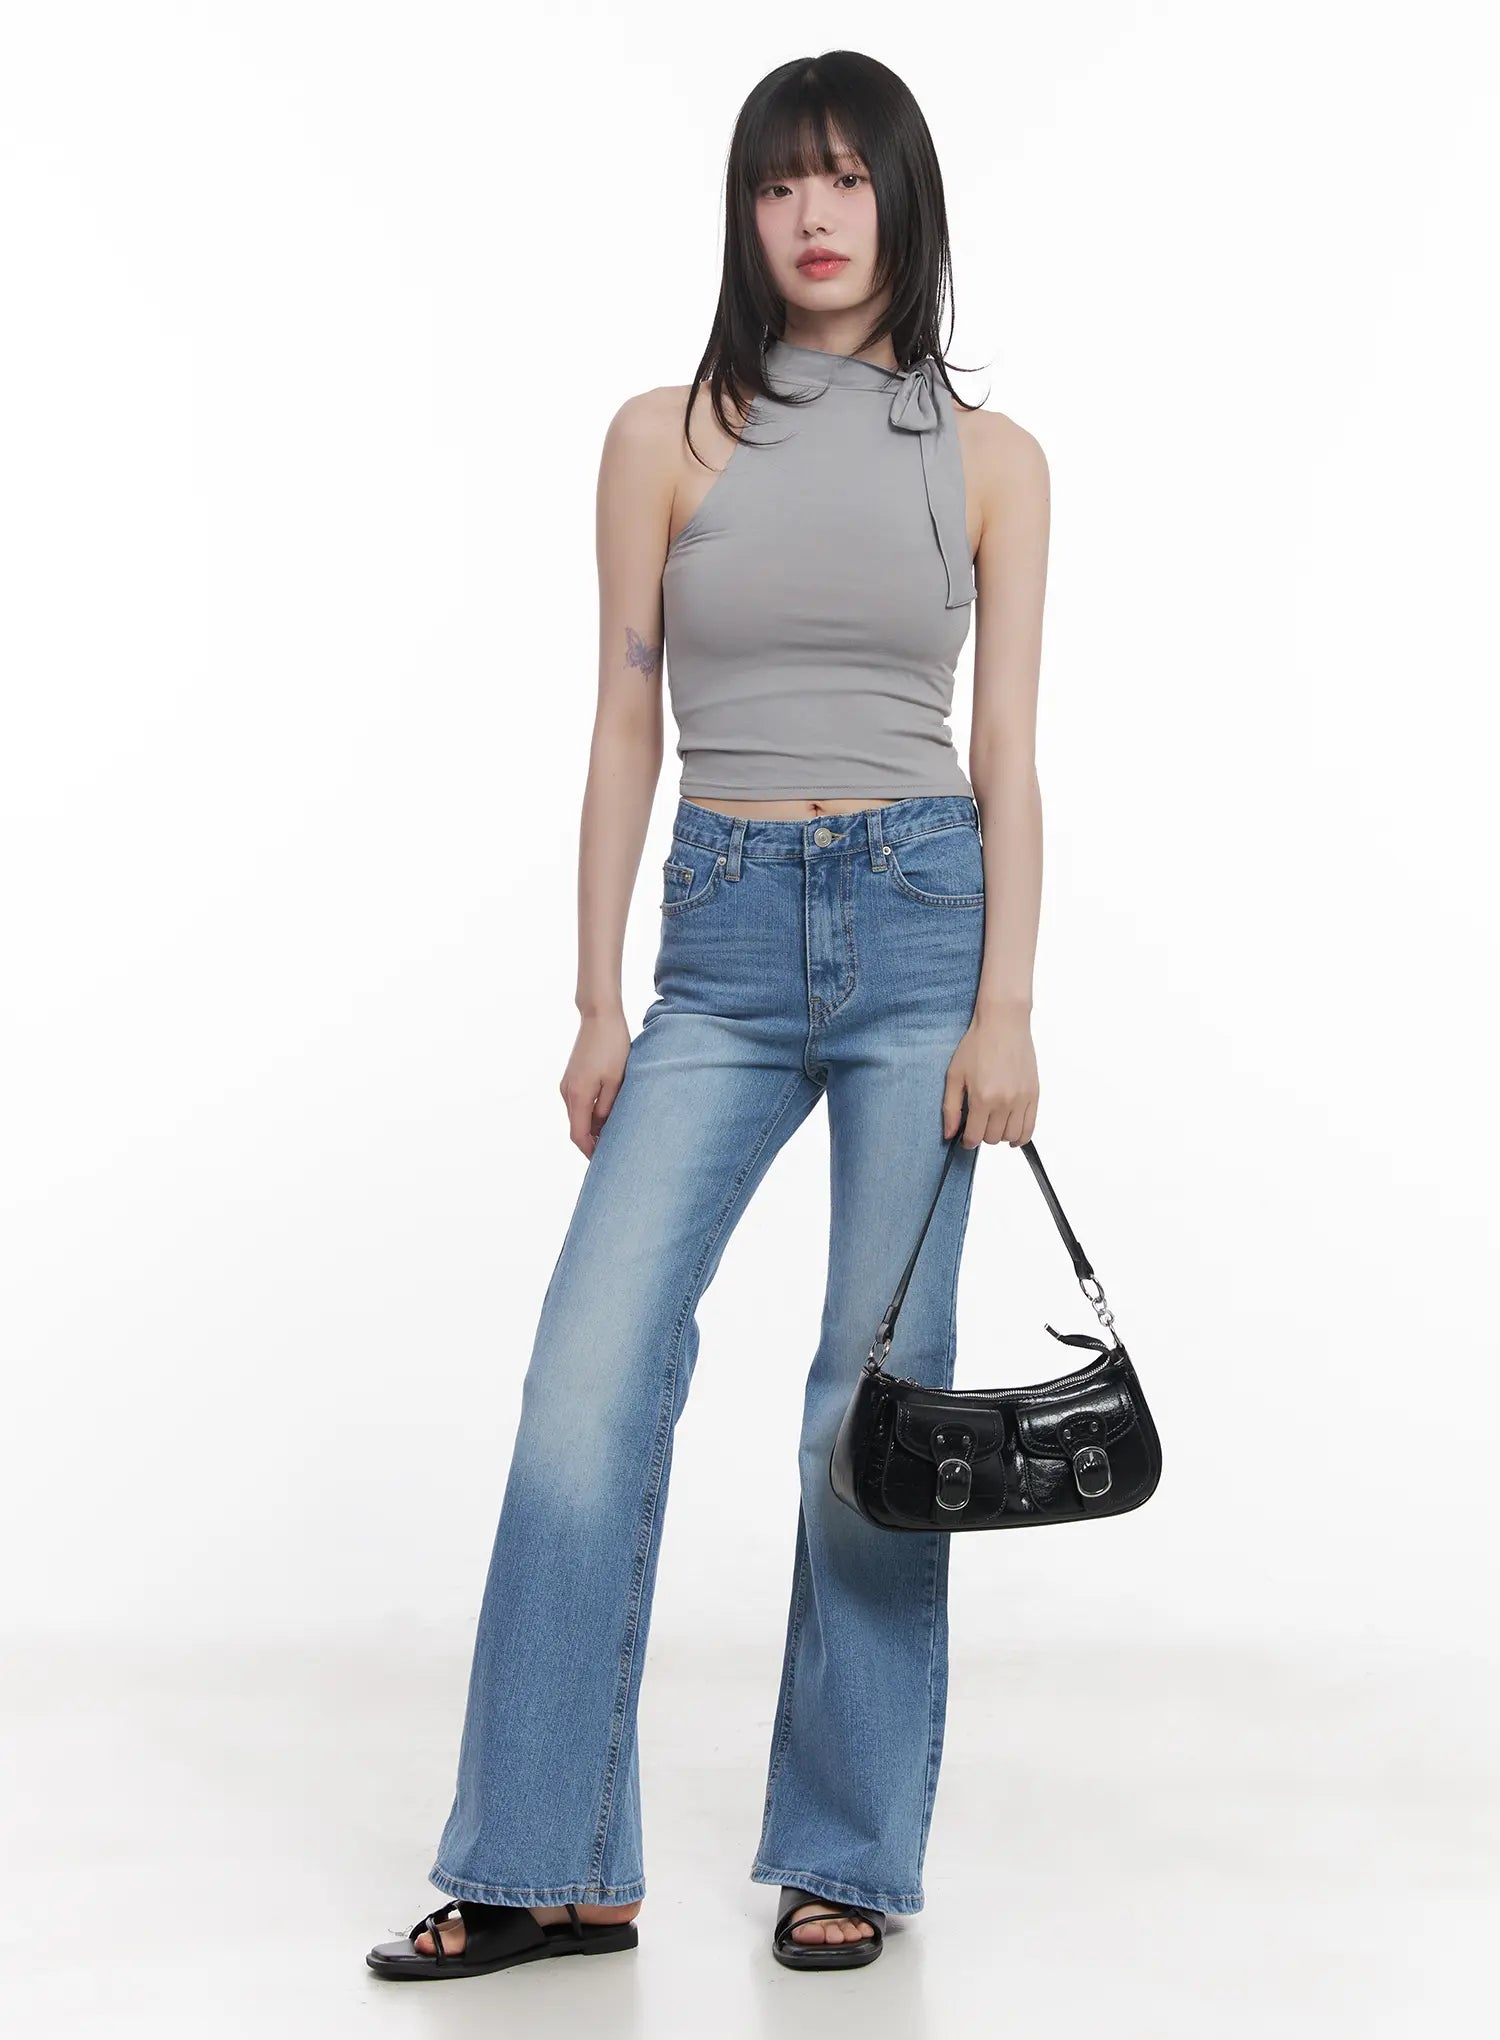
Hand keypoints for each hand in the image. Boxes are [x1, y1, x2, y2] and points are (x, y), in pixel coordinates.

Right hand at [560, 1008, 633, 1157]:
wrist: (599, 1017)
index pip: (579, 1135)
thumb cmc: (612, 1046)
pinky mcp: (572, 1076)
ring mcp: (567, 1083)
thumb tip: (602, 1128)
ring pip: (578, 1115)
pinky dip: (590, 1113)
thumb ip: (608, 1108)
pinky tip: (607, 1114)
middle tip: (612, 1153)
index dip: (590, 1151)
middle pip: (576, 1127)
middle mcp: (567, 1092)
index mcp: (578, 1095)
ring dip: (592, 1127)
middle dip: (592, 1142)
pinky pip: (578, 1103)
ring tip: (613, 1134)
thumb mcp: (616, 1081)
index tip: (602, 1162)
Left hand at [942, 1004, 1038, 1147]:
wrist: (1003, 1024)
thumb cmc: (977, 1044)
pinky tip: (1012, 1135)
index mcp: (982, 1098)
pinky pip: (1030, 1128)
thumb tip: (949, 1134)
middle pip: (993, 1138)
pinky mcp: (1034, 1094)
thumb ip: (950, 1108)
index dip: (967, 1141)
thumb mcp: (954, 1075)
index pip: (975, 1137)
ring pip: (1012, 1136)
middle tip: (977, 1123)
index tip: (965, 1138)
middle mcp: (1004, 1102)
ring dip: (1000, 1135)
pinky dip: (1021, 1136)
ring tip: (993, 1124)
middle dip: (982, 1135)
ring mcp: (1021, 1099)